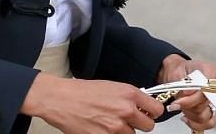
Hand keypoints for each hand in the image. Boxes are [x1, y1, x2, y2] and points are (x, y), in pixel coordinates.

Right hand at [22, 72, 163, 132]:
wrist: (59, 99)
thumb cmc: (79, 91)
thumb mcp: (109, 86)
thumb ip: (127, 97)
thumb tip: (140, 106)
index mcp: (128, 94)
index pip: (157, 109)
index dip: (152, 113)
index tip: (147, 114)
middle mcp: (125, 110)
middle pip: (148, 126)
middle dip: (138, 124)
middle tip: (126, 120)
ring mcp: (116, 127)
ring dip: (123, 131)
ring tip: (107, 122)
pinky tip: (100, 128)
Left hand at [157, 54, 215, 130]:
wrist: (175, 76)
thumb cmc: (178, 72)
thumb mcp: (176, 72)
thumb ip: (183, 82)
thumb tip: (188, 92)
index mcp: (211, 71)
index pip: (209, 87)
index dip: (195, 94)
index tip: (183, 93)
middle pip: (206, 103)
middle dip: (188, 104)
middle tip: (176, 101)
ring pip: (206, 115)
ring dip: (189, 113)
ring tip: (180, 106)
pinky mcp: (214, 112)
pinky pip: (208, 123)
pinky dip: (195, 123)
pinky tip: (185, 117)